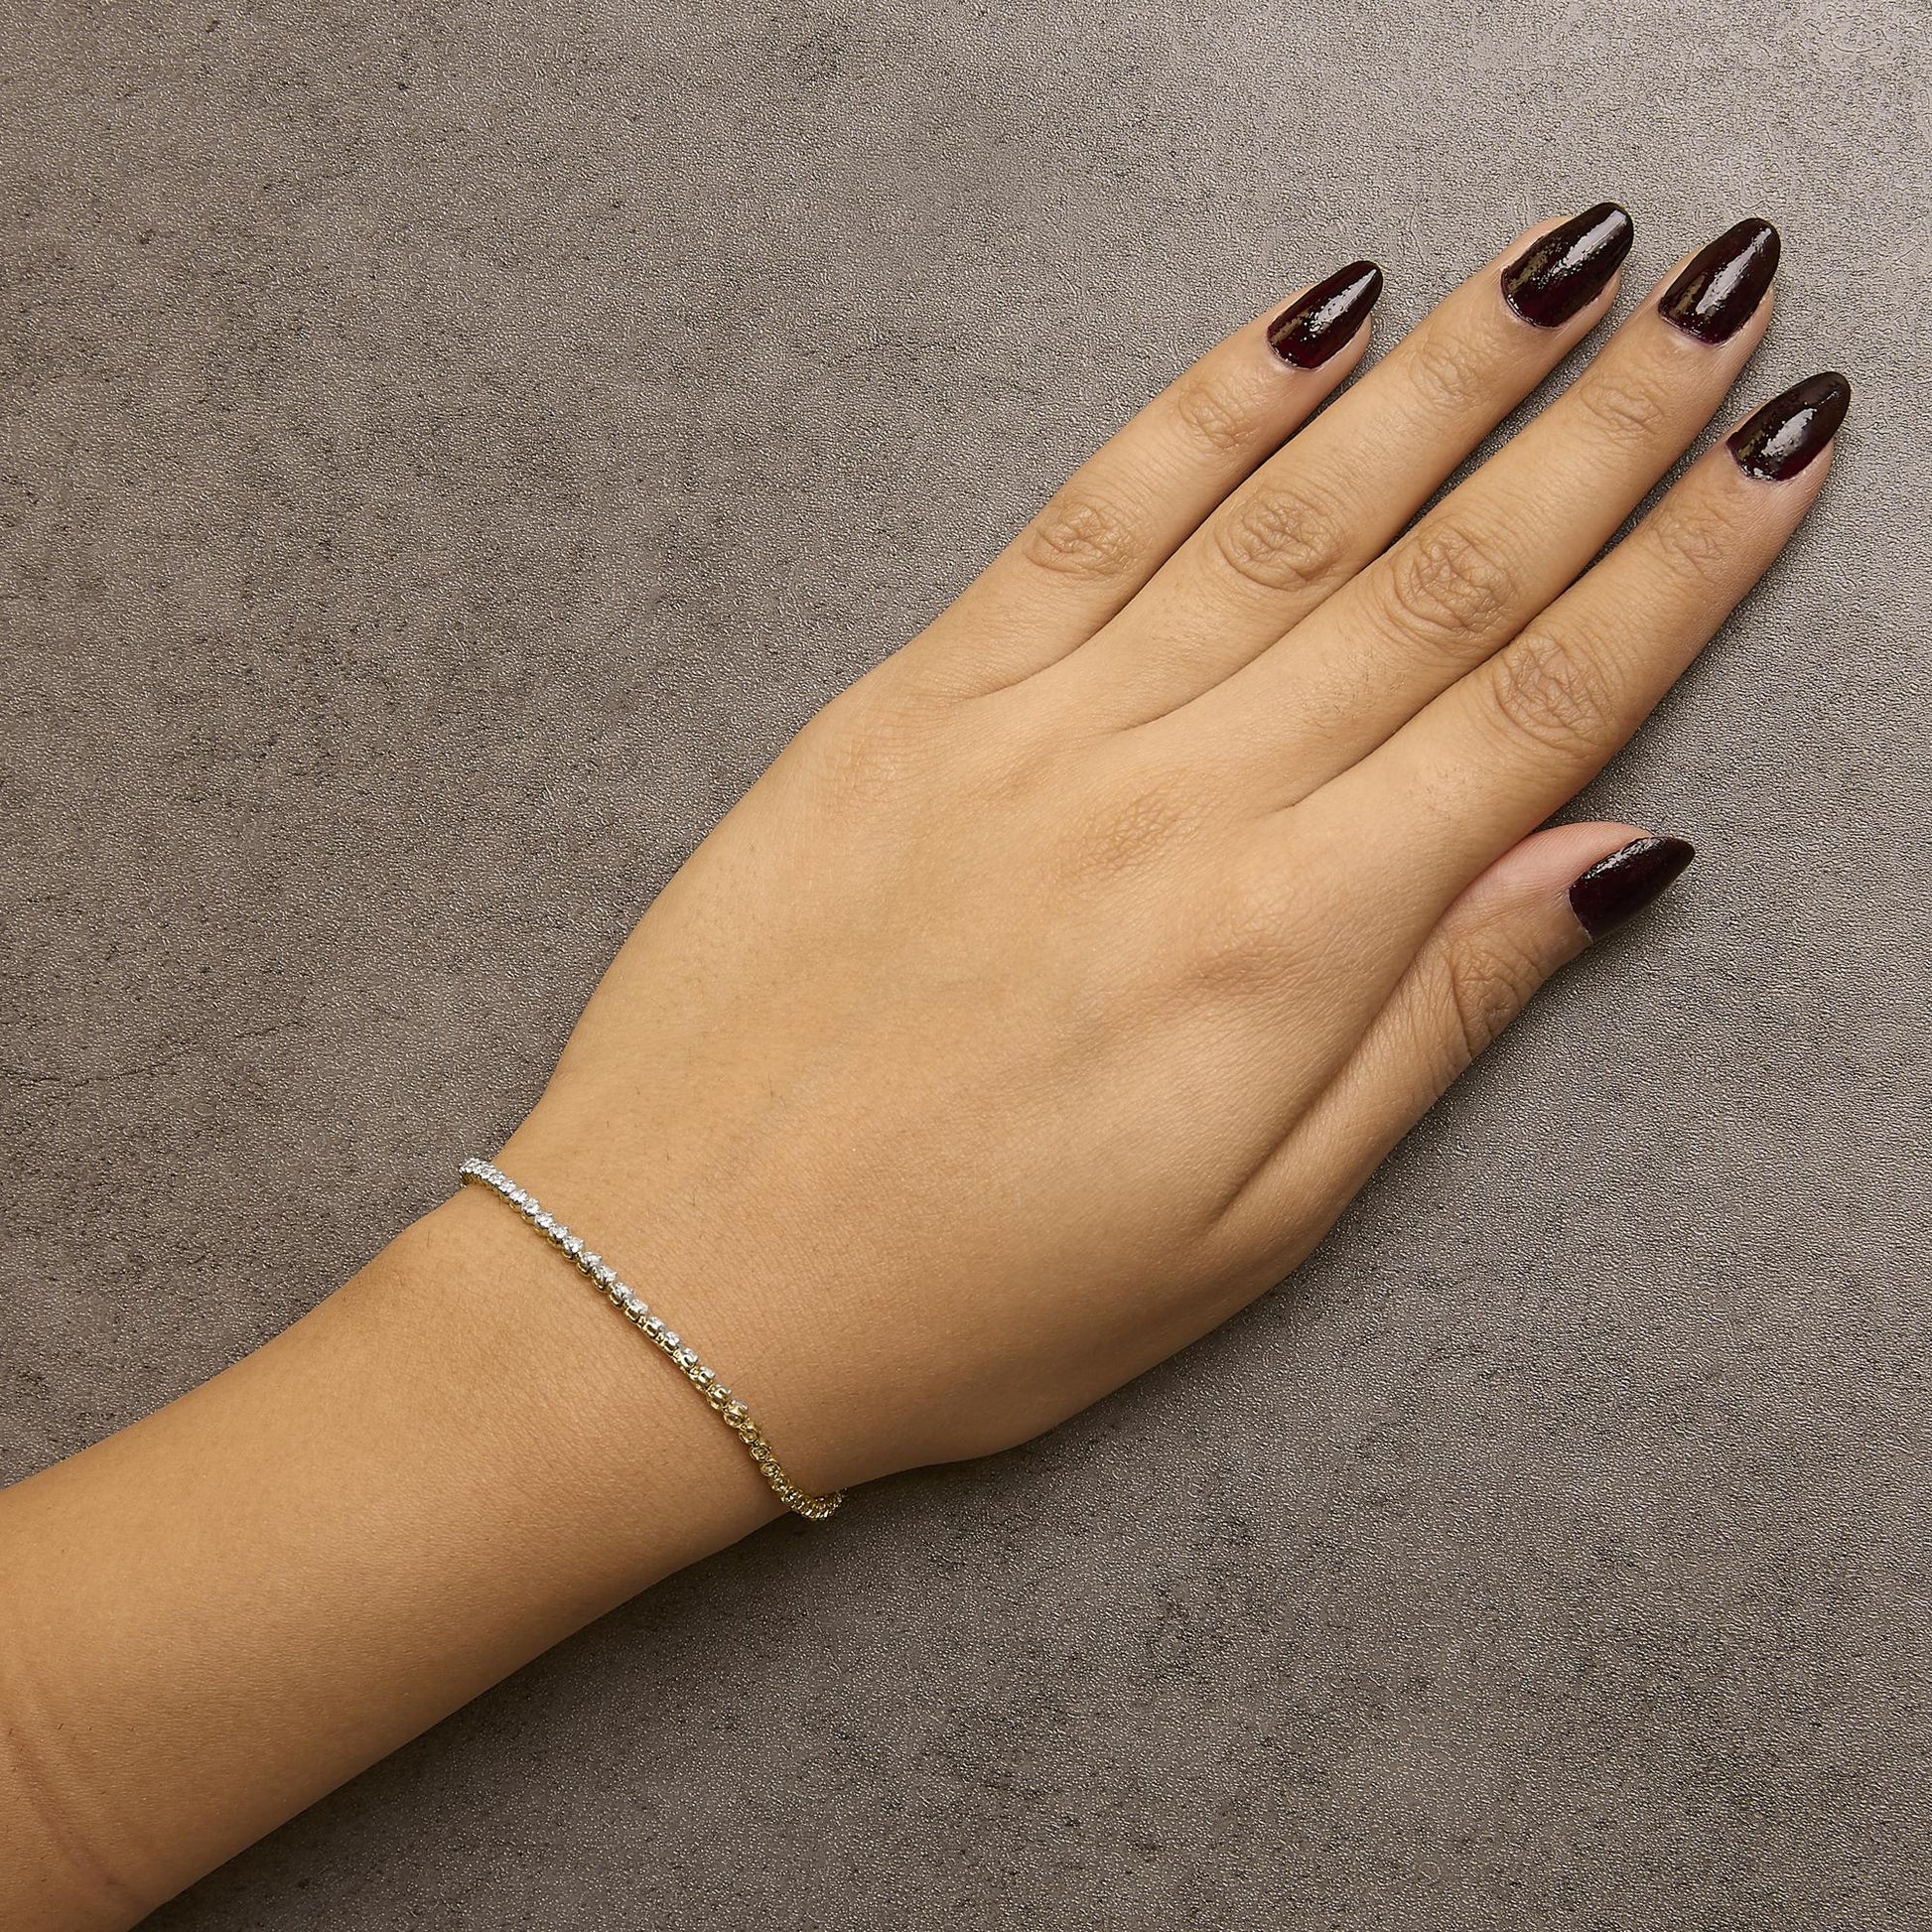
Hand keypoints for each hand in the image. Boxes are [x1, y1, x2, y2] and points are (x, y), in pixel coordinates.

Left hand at [492, 205, 1839, 1495]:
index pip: (1534, 708)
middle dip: (1604, 426)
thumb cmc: (970, 1293)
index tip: (1779, 451)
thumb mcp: (1248, 1225)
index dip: (1680, 567)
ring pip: (1285, 514)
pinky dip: (1206, 407)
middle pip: (1437, 577)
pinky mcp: (913, 697)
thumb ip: (1431, 1018)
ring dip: (1441, 375)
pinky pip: (1088, 515)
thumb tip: (1607, 858)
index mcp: (1285, 942)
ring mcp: (1038, 729)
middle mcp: (1178, 801)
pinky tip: (1307, 320)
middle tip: (1723, 295)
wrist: (680, 1279)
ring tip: (1562, 267)